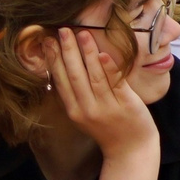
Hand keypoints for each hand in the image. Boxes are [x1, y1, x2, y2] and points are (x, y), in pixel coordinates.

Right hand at [50, 27, 158, 160]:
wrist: (131, 150)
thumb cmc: (108, 129)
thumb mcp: (85, 114)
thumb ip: (76, 95)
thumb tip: (64, 67)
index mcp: (74, 110)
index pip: (60, 80)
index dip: (53, 59)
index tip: (48, 40)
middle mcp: (87, 109)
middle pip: (74, 75)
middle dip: (67, 50)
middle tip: (62, 30)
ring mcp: (106, 107)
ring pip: (93, 76)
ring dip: (87, 53)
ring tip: (82, 33)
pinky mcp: (125, 104)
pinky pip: (115, 83)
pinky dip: (108, 68)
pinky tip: (103, 53)